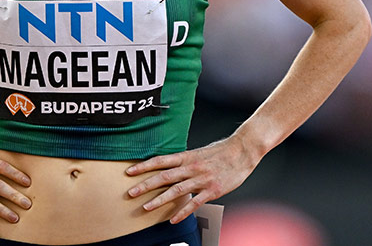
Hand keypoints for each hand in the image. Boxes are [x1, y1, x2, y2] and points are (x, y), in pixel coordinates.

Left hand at [125, 136, 256, 223]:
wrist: (242, 150)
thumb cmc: (221, 151)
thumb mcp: (199, 152)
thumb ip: (184, 160)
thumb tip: (169, 166)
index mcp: (186, 156)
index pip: (160, 161)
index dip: (143, 166)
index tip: (129, 171)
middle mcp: (191, 167)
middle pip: (163, 177)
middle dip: (145, 185)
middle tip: (130, 192)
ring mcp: (201, 179)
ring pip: (176, 191)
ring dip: (159, 200)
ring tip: (145, 208)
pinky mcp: (212, 190)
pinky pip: (194, 203)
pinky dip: (182, 212)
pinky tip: (173, 220)